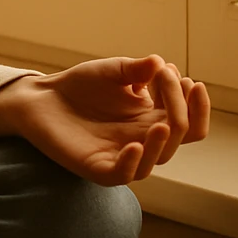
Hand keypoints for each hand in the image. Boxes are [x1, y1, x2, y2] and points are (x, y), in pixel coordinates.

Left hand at [0, 54, 210, 187]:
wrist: (41, 98)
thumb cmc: (80, 86)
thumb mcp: (111, 72)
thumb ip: (135, 70)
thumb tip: (159, 63)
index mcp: (151, 120)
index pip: (188, 122)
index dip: (196, 106)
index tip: (188, 80)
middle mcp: (142, 140)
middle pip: (179, 137)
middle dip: (181, 110)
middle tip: (167, 81)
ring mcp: (121, 156)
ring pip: (156, 159)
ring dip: (163, 142)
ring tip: (164, 122)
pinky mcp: (97, 166)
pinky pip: (121, 174)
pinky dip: (131, 163)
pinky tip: (134, 144)